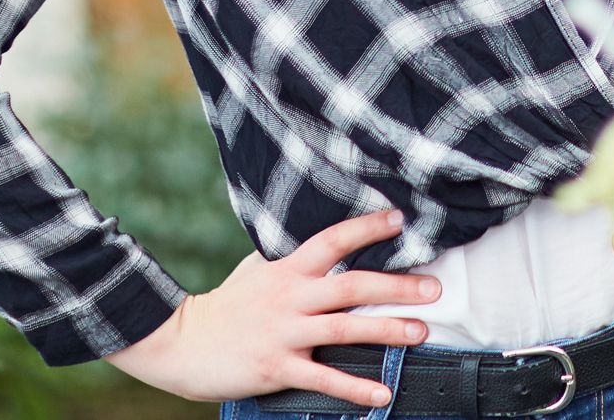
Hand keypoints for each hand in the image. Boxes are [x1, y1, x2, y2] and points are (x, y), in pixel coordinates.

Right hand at [105, 208, 439, 404]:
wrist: (179, 343)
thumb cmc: (225, 305)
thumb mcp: (257, 269)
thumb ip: (291, 257)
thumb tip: (325, 239)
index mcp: (286, 269)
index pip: (332, 240)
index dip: (366, 228)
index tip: (400, 219)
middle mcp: (290, 297)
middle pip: (351, 285)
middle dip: (397, 286)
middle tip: (434, 288)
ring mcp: (284, 333)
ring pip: (344, 329)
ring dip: (387, 331)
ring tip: (421, 333)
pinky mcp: (277, 368)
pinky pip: (323, 378)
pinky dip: (355, 387)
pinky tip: (382, 393)